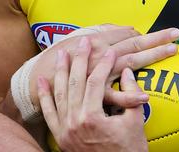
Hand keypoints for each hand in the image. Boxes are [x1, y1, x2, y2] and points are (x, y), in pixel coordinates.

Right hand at [31, 25, 178, 108]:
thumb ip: (101, 34)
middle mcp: (100, 53)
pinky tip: (145, 96)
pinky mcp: (95, 95)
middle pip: (134, 43)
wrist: (39, 81)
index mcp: (97, 41)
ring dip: (152, 56)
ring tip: (171, 50)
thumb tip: (124, 30)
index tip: (163, 35)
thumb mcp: (79, 40)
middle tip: (176, 34)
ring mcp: (99, 73)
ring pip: (130, 62)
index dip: (146, 35)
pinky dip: (130, 95)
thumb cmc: (60, 60)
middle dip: (157, 38)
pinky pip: (115, 96)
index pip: (127, 35)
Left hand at [38, 37, 147, 151]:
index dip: (104, 64)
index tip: (110, 52)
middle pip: (75, 82)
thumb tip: (126, 72)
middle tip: (84, 42)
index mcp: (92, 118)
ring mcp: (64, 130)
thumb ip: (131, 96)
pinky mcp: (60, 137)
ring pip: (60, 94)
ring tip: (62, 53)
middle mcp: (74, 122)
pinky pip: (49, 113)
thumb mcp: (135, 124)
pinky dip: (44, 96)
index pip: (96, 82)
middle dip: (80, 59)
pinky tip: (42, 81)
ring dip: (60, 72)